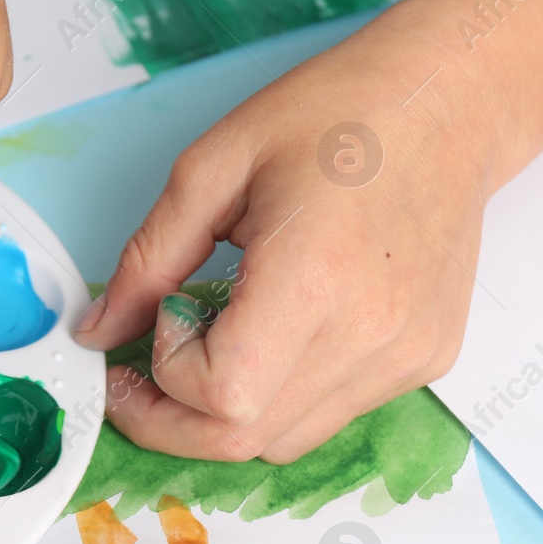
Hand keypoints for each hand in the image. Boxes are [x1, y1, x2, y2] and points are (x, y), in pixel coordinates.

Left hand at [75, 0, 542, 460]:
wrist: (445, 102)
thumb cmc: (336, 116)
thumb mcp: (210, 170)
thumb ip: (146, 261)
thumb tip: (97, 331)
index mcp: (314, 279)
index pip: (220, 395)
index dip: (164, 373)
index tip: (159, 316)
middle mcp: (370, 333)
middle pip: (244, 439)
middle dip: (170, 421)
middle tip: (136, 376)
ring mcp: (404, 355)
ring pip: (283, 441)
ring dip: (223, 412)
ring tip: (211, 339)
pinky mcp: (424, 359)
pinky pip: (328, 415)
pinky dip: (278, 396)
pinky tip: (270, 334)